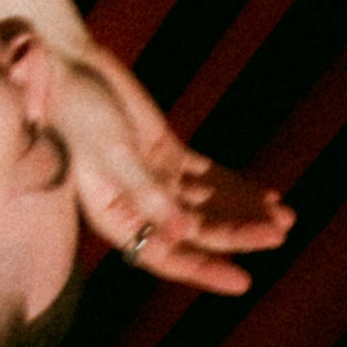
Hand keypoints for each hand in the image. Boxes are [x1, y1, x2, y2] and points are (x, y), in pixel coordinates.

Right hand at [48, 44, 293, 294]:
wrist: (62, 65)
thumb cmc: (75, 112)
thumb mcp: (112, 153)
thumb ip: (148, 192)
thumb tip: (183, 234)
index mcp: (113, 215)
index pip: (163, 254)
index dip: (203, 269)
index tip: (244, 281)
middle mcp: (134, 204)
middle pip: (193, 230)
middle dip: (236, 233)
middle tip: (278, 233)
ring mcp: (151, 178)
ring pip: (204, 204)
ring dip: (241, 211)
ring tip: (285, 217)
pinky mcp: (162, 151)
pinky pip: (205, 175)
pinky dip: (233, 185)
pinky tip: (266, 194)